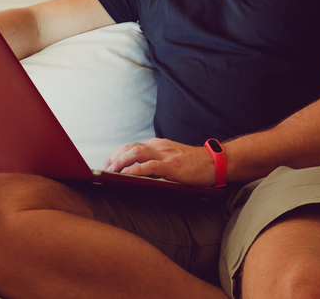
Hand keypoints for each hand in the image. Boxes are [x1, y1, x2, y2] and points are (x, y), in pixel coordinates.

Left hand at [102, 138, 217, 186]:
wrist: (214, 162)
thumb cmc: (193, 164)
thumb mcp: (171, 158)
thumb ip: (156, 161)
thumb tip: (136, 171)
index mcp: (158, 145)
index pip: (132, 146)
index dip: (117, 154)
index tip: (107, 164)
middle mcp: (159, 146)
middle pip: (130, 148)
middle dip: (115, 158)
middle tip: (104, 170)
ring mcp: (166, 155)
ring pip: (137, 153)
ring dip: (121, 162)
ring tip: (110, 171)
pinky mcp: (173, 166)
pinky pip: (152, 166)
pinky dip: (138, 169)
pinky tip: (128, 174)